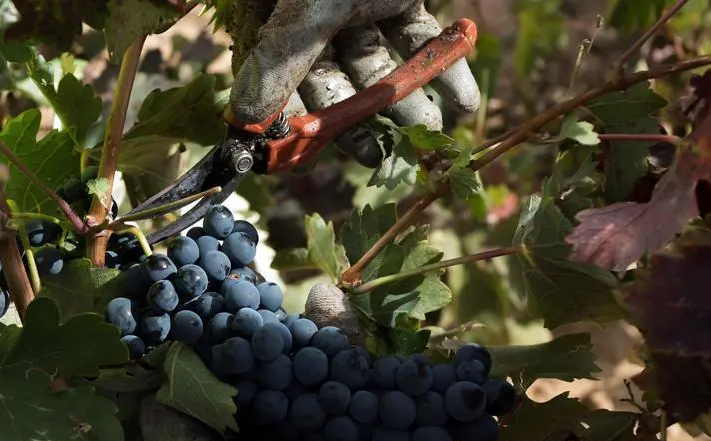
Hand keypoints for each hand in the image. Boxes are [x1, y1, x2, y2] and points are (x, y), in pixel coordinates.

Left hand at [140, 284, 460, 440]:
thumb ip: (177, 440)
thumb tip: (153, 391)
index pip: (204, 407)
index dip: (195, 363)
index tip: (188, 315)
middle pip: (250, 380)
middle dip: (243, 337)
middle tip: (234, 291)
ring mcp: (316, 436)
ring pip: (295, 368)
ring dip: (290, 331)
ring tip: (273, 292)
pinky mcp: (361, 422)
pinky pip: (347, 369)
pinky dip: (341, 335)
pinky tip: (328, 300)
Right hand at [228, 0, 479, 166]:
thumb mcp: (309, 5)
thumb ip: (280, 58)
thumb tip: (245, 119)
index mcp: (272, 9)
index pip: (271, 79)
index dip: (289, 120)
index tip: (308, 157)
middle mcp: (309, 12)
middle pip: (327, 79)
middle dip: (356, 117)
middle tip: (379, 154)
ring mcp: (356, 4)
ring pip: (377, 64)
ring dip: (404, 99)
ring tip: (430, 128)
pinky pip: (419, 38)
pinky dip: (444, 67)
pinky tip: (465, 103)